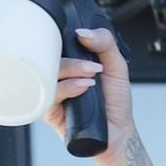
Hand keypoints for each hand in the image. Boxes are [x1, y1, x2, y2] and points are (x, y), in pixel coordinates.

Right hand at [41, 26, 135, 154]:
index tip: (82, 40)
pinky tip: (83, 88)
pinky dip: (67, 87)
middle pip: (49, 54)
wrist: (118, 133)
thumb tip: (83, 31)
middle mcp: (58, 74)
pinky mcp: (48, 109)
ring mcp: (51, 90)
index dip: (64, 37)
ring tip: (91, 80)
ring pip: (48, 71)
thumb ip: (105, 43)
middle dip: (72, 58)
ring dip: (72, 71)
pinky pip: (49, 93)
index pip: (56, 40)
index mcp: (69, 61)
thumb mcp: (116, 65)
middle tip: (92, 67)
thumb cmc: (115, 102)